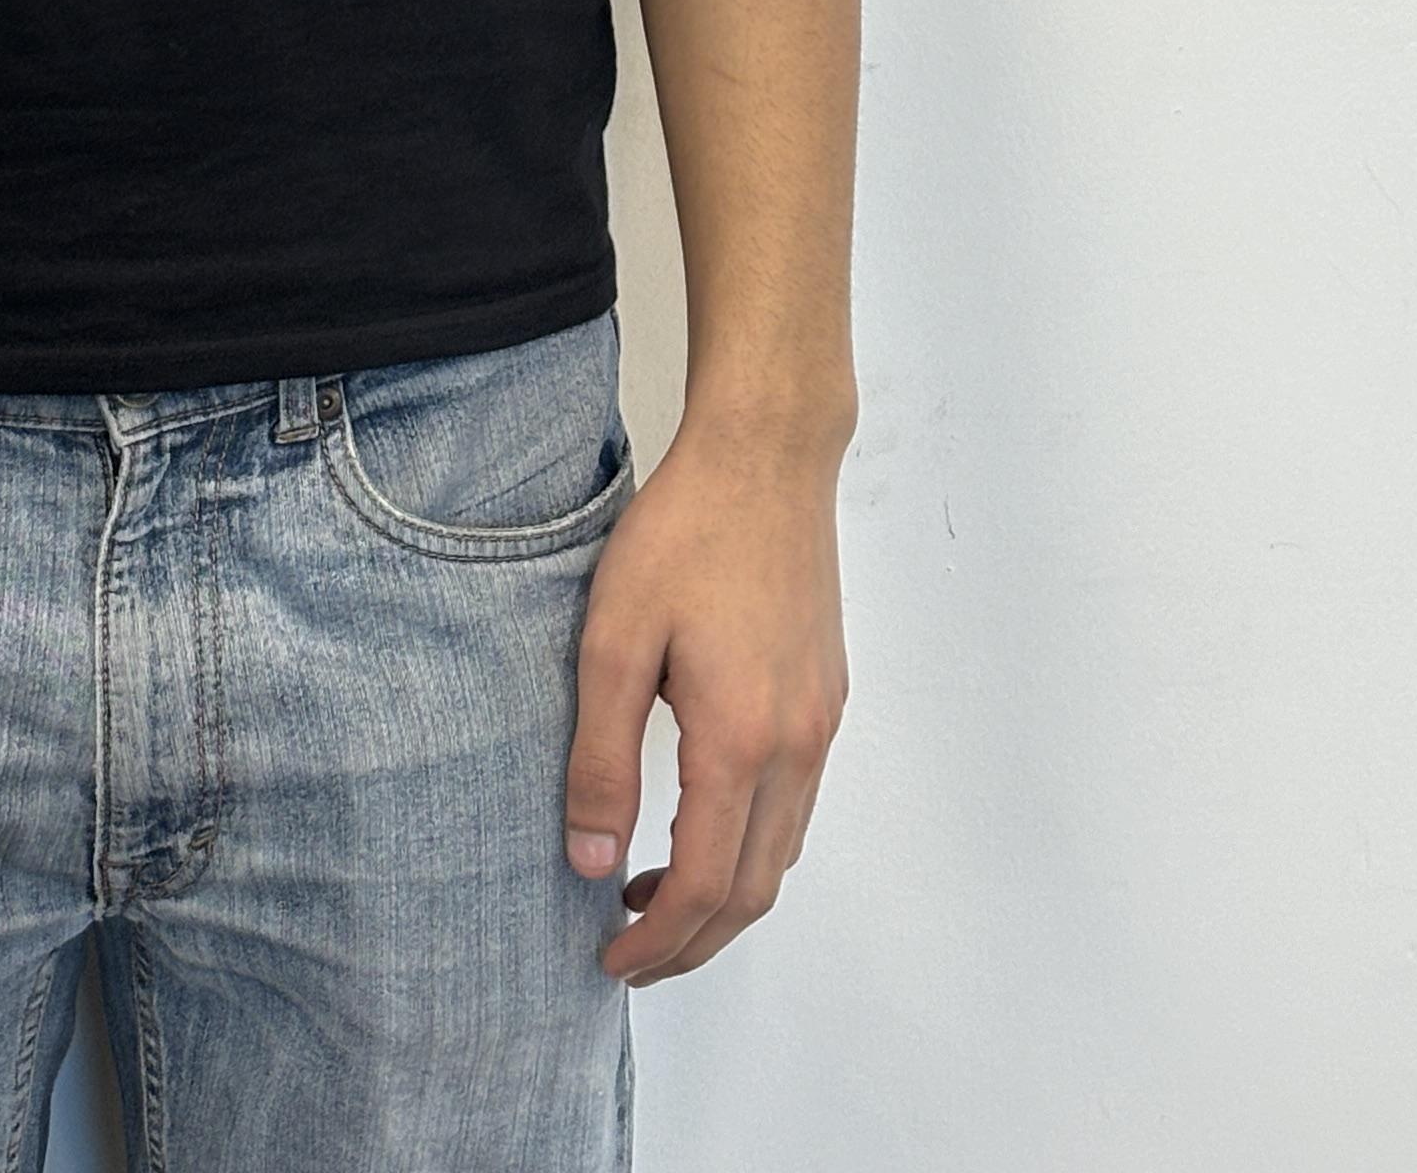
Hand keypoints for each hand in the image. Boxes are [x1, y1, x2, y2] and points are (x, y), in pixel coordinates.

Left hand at [564, 413, 849, 982]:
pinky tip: (702, 818)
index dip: (659, 942)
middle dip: (694, 941)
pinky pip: (795, 803)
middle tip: (629, 952)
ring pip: (783, 851)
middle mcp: (795, 746)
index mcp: (740, 741)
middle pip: (755, 890)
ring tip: (652, 893)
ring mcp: (820, 722)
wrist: (766, 456)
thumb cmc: (684, 533)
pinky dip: (752, 844)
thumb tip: (589, 863)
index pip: (707, 887)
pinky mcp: (826, 695)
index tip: (610, 961)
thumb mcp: (613, 639)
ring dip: (725, 896)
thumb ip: (600, 758)